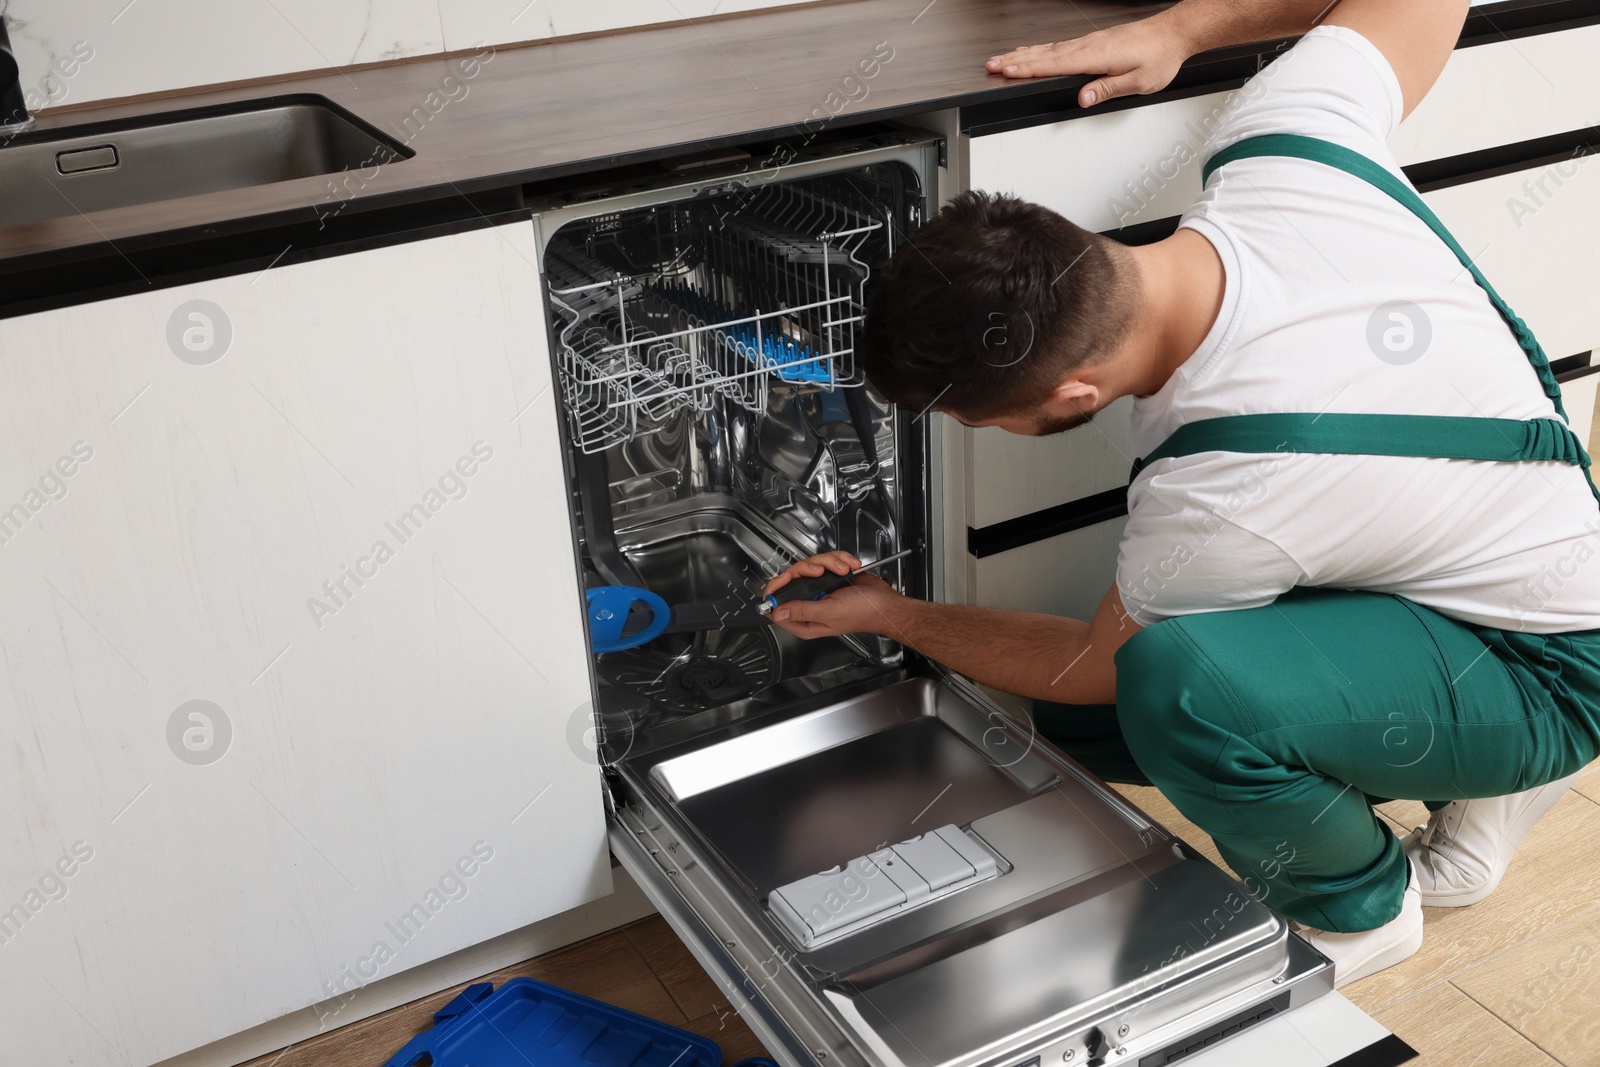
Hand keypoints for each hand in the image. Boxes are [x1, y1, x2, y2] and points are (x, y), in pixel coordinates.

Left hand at [763, 552, 906, 639]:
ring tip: (843, 570)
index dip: (778, 589)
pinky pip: (826, 560)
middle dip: (809, 568)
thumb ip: (802, 610)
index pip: (776, 606)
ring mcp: (820, 589)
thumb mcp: (829, 612)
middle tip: (821, 571)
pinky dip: (840, 560)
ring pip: (810, 565)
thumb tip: (777, 611)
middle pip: (792, 578)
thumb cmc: (863, 613)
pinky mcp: (830, 577)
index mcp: (805, 620)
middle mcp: (809, 604)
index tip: (788, 578)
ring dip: (829, 563)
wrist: (884, 601)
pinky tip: (850, 567)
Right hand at [985, 15, 1189, 106]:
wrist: (1174, 33)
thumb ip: (1107, 88)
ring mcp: (1090, 41)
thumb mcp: (1138, 81)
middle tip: (991, 65)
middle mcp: (1089, 45)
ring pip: (1049, 48)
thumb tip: (1083, 97)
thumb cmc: (1160, 56)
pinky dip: (1041, 49)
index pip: (1054, 64)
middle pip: (1044, 54)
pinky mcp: (1093, 41)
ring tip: (1002, 59)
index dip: (1028, 68)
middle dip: (1016, 60)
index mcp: (1097, 56)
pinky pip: (1059, 46)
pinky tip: (1034, 51)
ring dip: (1024, 54)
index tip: (1006, 70)